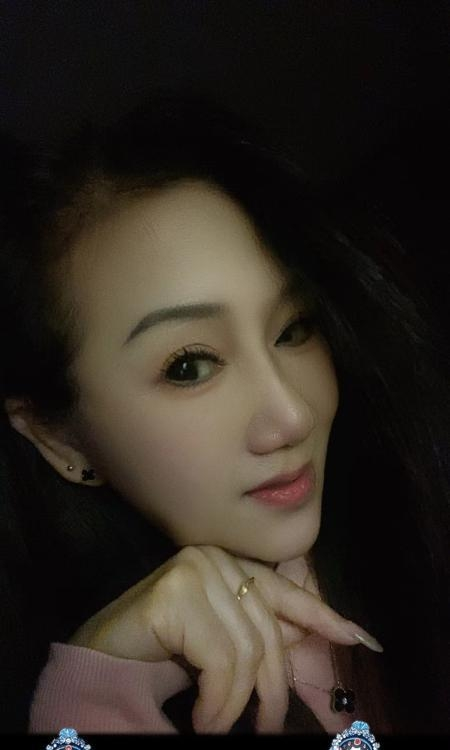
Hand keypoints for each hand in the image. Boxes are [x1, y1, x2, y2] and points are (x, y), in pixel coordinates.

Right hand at [68, 545, 380, 732]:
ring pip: (247, 652)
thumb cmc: (166, 654)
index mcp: (231, 566)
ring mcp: (194, 570)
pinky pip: (220, 662)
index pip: (287, 592)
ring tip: (217, 726)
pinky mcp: (174, 593)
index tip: (363, 639)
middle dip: (273, 692)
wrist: (103, 661)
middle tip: (267, 730)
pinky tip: (201, 716)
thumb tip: (320, 632)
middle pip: (269, 633)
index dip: (324, 617)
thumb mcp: (225, 643)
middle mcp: (215, 558)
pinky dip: (217, 704)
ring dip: (236, 707)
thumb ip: (264, 632)